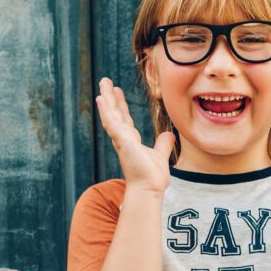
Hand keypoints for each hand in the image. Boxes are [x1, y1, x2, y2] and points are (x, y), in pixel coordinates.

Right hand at [96, 77, 174, 194]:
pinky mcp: (121, 141)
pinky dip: (106, 110)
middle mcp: (123, 138)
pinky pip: (111, 122)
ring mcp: (120, 139)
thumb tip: (169, 135)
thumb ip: (163, 144)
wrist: (149, 189)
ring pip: (111, 114)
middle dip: (110, 97)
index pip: (124, 118)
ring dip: (106, 98)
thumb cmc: (152, 177)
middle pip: (114, 113)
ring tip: (103, 82)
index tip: (117, 91)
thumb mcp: (160, 155)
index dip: (120, 104)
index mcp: (131, 140)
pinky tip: (101, 98)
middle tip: (105, 81)